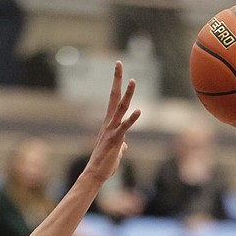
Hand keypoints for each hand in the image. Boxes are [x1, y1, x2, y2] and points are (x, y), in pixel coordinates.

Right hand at [83, 62, 141, 185]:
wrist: (97, 172)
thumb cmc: (106, 161)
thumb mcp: (116, 149)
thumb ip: (121, 143)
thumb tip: (125, 144)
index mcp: (110, 122)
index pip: (114, 98)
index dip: (117, 83)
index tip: (119, 68)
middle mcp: (110, 122)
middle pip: (114, 96)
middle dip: (117, 79)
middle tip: (119, 63)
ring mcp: (112, 129)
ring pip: (120, 108)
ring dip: (127, 94)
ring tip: (133, 81)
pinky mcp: (116, 139)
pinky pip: (125, 127)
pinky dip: (132, 119)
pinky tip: (139, 111)